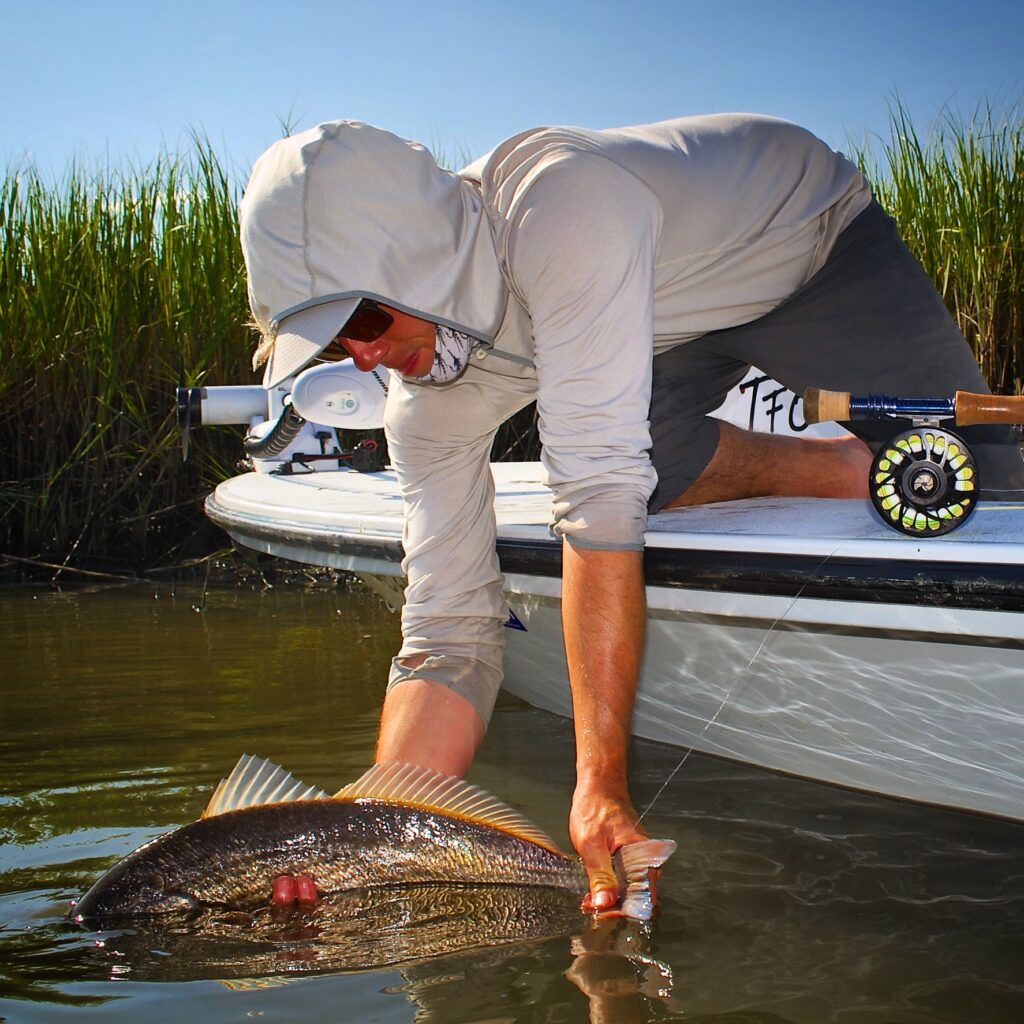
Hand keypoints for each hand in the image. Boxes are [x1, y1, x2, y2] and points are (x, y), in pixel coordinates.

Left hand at [569, 782, 647, 913]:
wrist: (597, 786)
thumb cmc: (596, 807)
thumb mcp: (591, 844)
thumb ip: (600, 875)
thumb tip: (604, 903)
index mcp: (643, 855)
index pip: (642, 895)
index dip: (623, 909)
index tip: (603, 913)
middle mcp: (644, 858)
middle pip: (635, 895)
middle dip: (614, 906)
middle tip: (591, 909)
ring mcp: (634, 857)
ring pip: (626, 888)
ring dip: (609, 897)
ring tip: (588, 902)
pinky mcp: (625, 856)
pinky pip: (620, 878)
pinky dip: (607, 886)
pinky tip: (592, 890)